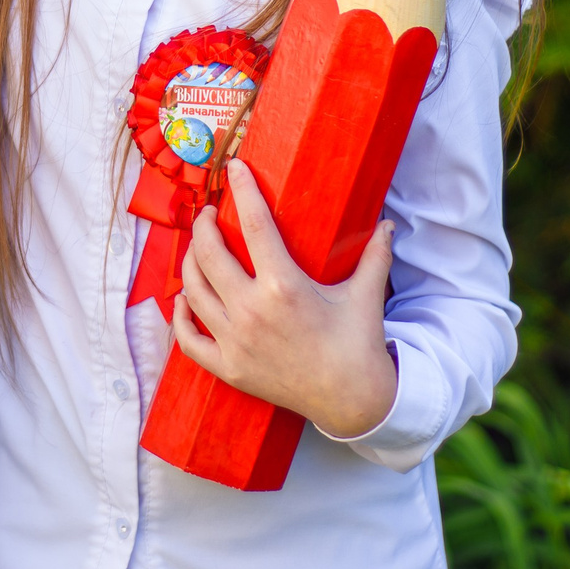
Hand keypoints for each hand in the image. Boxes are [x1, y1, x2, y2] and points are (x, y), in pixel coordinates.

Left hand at [170, 160, 397, 439]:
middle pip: (209, 254)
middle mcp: (252, 312)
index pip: (253, 225)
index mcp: (284, 287)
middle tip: (210, 214)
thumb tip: (387, 223)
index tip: (234, 167)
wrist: (352, 401)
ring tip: (199, 248)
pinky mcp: (228, 368)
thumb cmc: (358, 344)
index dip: (242, 190)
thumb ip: (375, 254)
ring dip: (190, 262)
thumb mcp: (366, 294)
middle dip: (204, 225)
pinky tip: (186, 298)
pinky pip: (188, 338)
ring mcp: (235, 342)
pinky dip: (182, 315)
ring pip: (193, 290)